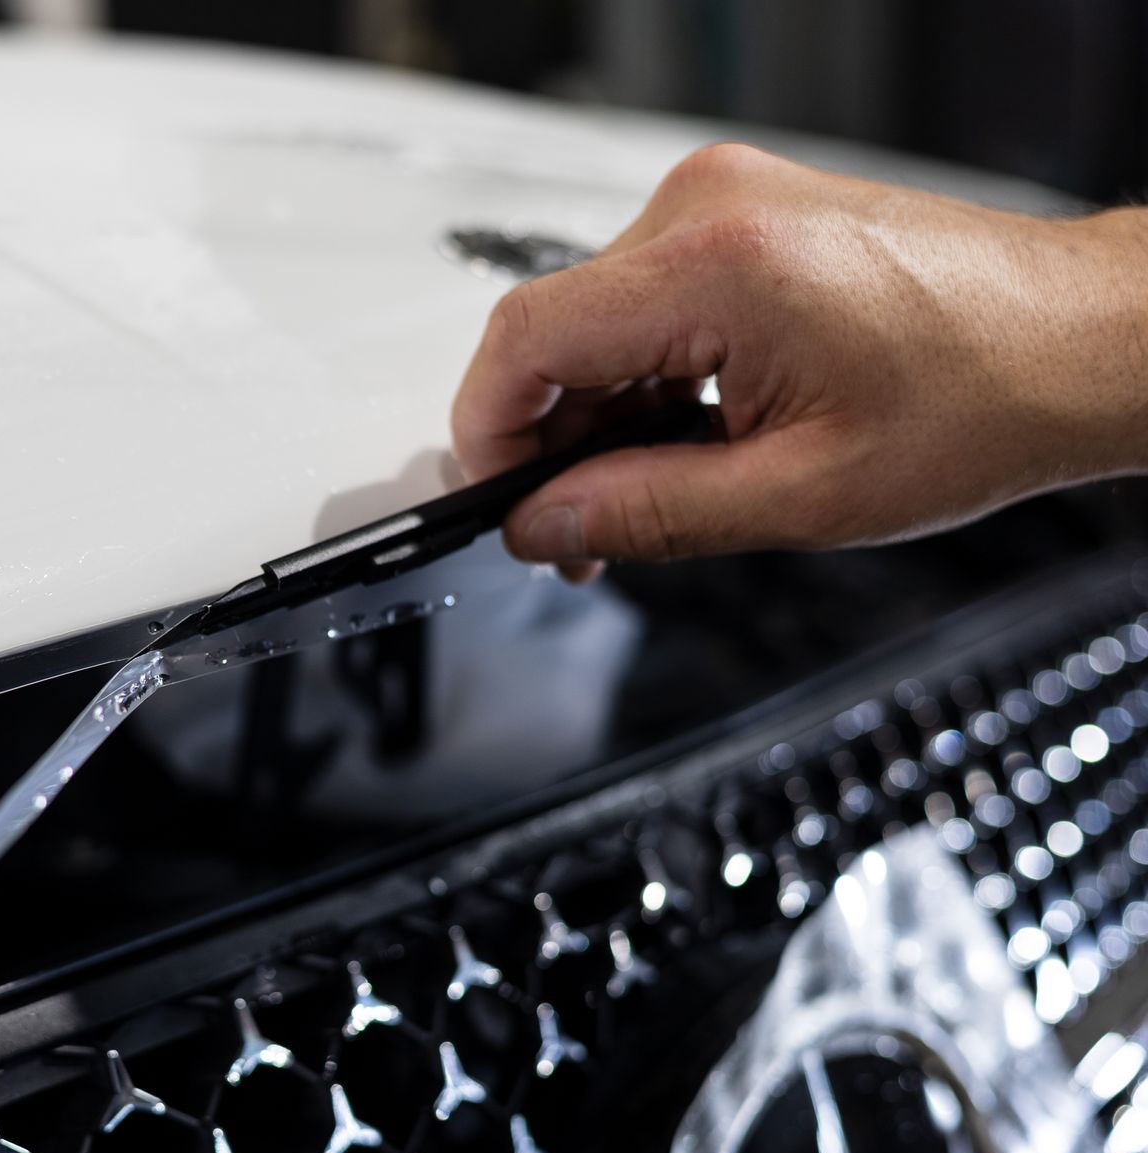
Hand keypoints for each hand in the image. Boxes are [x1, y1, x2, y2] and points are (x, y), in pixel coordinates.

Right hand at [452, 143, 1147, 580]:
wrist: (1081, 340)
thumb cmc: (986, 395)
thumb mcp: (800, 493)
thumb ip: (644, 514)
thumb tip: (541, 525)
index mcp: (718, 264)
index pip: (524, 339)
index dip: (488, 435)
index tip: (500, 504)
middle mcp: (709, 207)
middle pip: (553, 332)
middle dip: (550, 443)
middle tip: (580, 534)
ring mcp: (725, 201)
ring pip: (594, 321)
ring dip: (599, 414)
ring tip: (651, 494)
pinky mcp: (741, 215)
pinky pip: (642, 299)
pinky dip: (643, 376)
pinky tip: (684, 437)